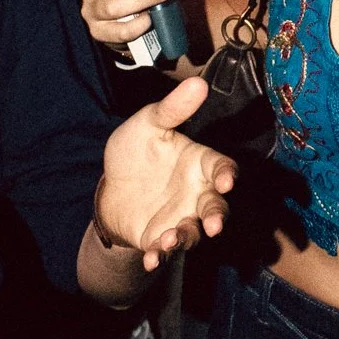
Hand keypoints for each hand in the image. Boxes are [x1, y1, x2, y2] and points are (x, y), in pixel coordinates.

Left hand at [94, 78, 235, 268]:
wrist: (111, 185)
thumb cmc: (137, 151)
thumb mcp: (149, 124)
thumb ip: (172, 109)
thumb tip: (198, 81)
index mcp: (199, 163)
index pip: (221, 167)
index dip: (227, 174)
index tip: (226, 181)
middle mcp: (196, 193)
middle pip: (216, 207)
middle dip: (217, 217)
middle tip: (213, 225)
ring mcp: (180, 217)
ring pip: (194, 232)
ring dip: (187, 237)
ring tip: (171, 238)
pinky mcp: (159, 238)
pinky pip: (165, 250)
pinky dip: (160, 256)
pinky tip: (151, 257)